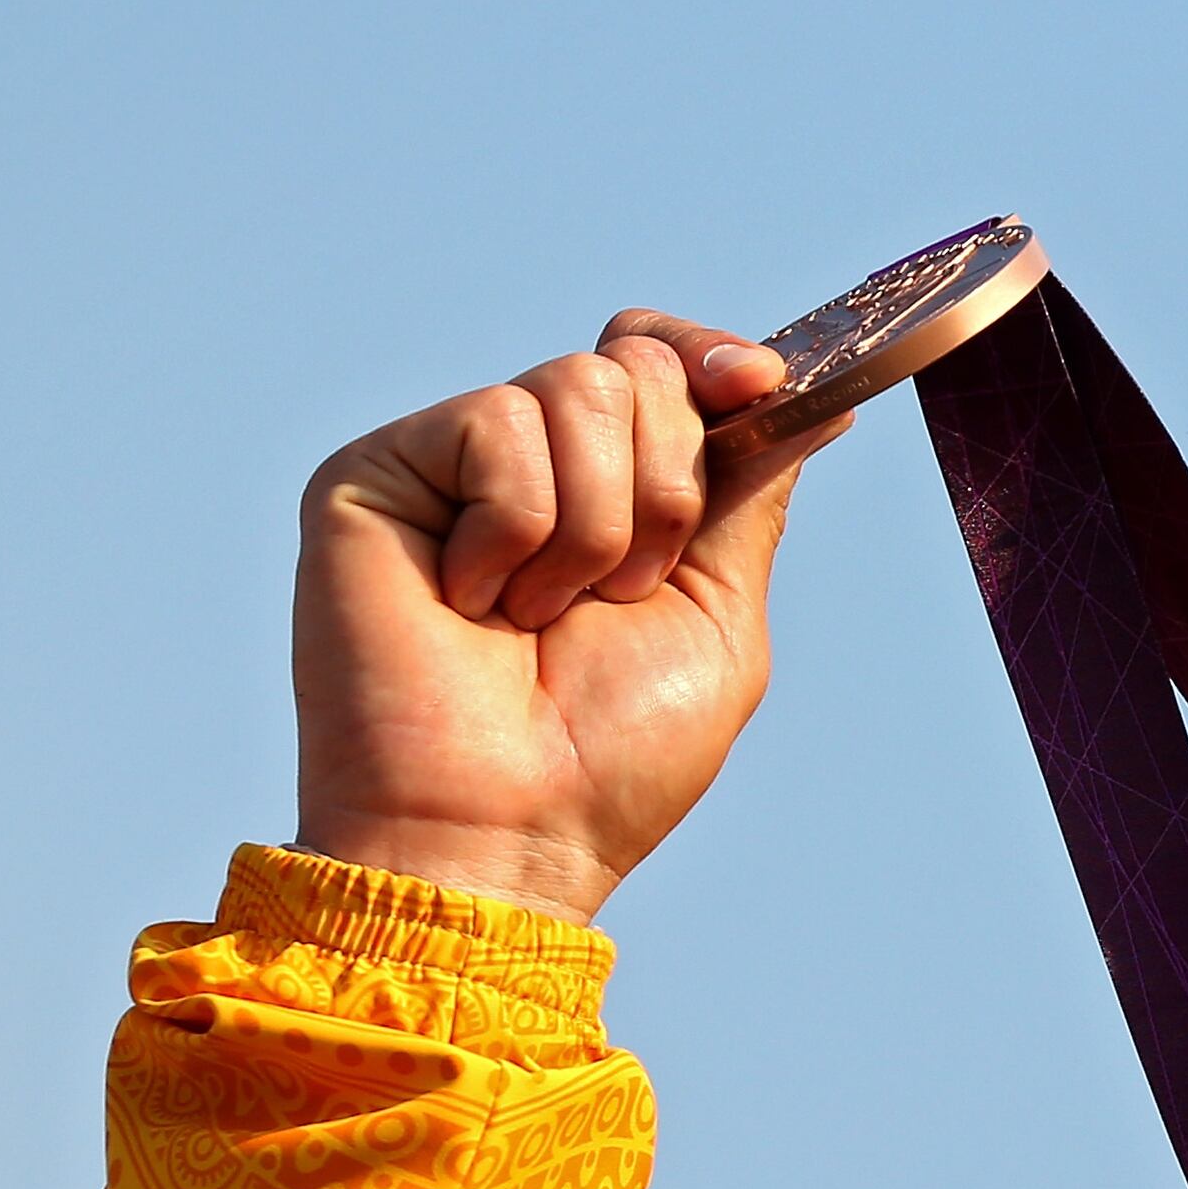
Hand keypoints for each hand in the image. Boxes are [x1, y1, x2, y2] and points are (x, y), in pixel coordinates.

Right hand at [289, 310, 831, 923]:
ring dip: (597, 527)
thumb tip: (812, 395)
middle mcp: (527, 462)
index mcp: (608, 492)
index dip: (713, 356)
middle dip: (665, 488)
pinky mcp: (375, 469)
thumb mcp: (717, 616)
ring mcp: (447, 461)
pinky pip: (498, 426)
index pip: (660, 357)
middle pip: (634, 363)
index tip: (760, 384)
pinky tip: (473, 604)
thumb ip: (747, 495)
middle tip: (616, 596)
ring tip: (538, 616)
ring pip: (577, 386)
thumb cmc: (606, 759)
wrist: (502, 832)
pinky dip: (518, 531)